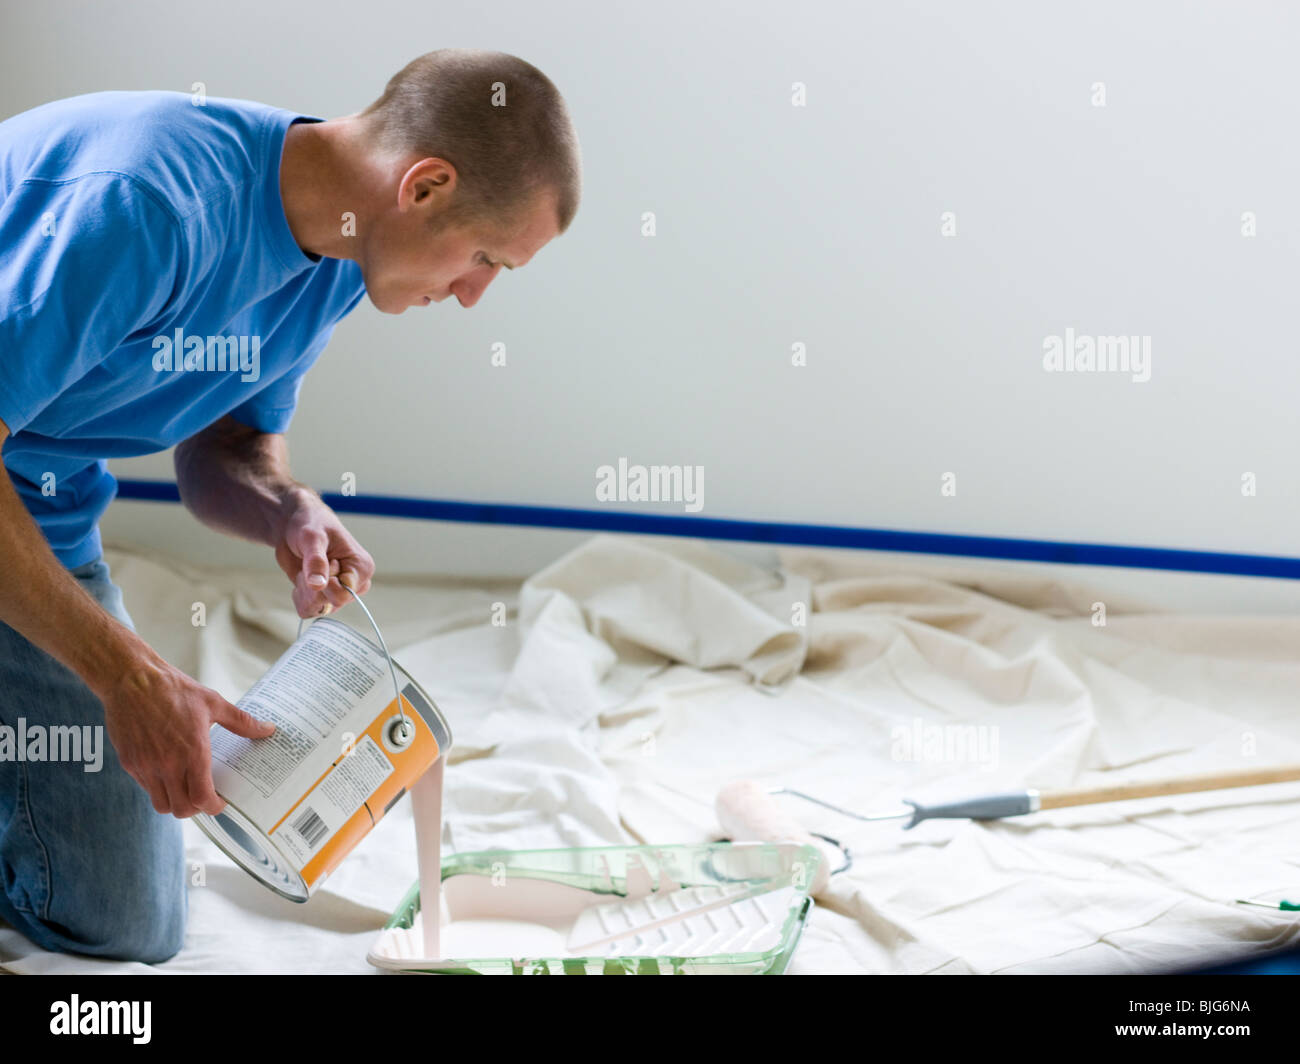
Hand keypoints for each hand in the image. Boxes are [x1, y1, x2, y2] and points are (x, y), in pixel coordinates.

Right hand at [98, 653, 275, 817]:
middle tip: (205, 797)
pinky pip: (145, 787)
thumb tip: (268, 730)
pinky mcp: (129, 762)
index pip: (202, 798)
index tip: (220, 803)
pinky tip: (168, 772)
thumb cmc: (174, 690)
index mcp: (192, 751)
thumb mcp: (213, 703)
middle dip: (196, 809)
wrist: (132, 679)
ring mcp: (145, 766)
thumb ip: (242, 722)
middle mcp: (167, 764)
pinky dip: (158, 788)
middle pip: (181, 809)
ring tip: (186, 788)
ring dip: (175, 802)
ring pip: (161, 804)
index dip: (213, 807)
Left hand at [273, 490, 374, 617]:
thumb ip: (316, 561)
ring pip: (318, 609)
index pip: (345, 594)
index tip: (323, 562)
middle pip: (332, 603)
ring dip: (305, 590)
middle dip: (313, 586)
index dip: (326, 583)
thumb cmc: (311, 523)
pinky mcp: (324, 596)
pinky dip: (299, 595)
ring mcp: (339, 591)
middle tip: (310, 563)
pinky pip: (308, 610)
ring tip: (306, 569)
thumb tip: (318, 585)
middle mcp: (354, 583)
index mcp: (362, 567)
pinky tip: (302, 577)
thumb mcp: (312, 537)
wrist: (294, 524)